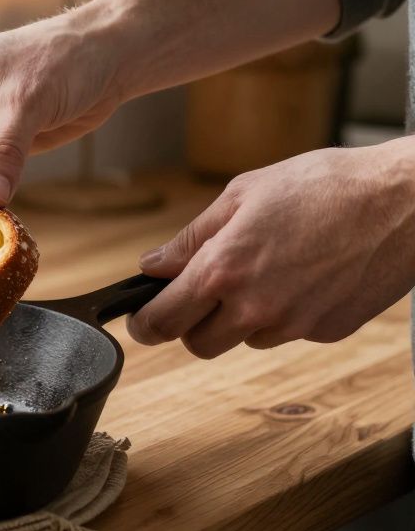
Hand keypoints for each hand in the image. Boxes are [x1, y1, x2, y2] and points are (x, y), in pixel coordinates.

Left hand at [128, 141, 414, 357]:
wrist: (404, 201)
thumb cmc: (324, 185)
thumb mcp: (242, 195)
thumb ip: (191, 238)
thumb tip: (152, 265)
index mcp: (223, 270)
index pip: (163, 322)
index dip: (144, 324)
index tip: (141, 319)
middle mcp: (254, 307)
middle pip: (198, 345)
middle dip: (191, 324)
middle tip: (202, 293)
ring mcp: (293, 325)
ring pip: (244, 340)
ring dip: (241, 318)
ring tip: (268, 268)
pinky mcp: (327, 332)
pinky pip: (287, 333)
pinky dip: (284, 313)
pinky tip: (303, 275)